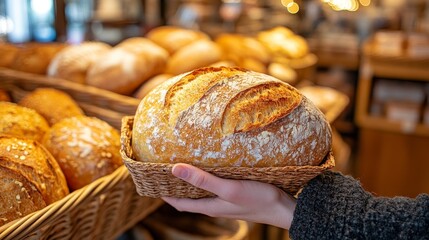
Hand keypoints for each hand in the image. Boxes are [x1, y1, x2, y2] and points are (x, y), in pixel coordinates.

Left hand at [162, 163, 296, 228]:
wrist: (284, 208)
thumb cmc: (257, 199)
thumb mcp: (228, 188)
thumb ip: (202, 180)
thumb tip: (174, 169)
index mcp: (210, 207)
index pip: (180, 203)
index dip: (165, 194)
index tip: (153, 181)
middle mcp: (216, 206)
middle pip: (189, 198)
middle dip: (177, 187)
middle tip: (167, 170)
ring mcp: (227, 201)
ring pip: (203, 193)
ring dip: (192, 183)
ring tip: (186, 166)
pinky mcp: (237, 195)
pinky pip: (216, 188)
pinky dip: (208, 180)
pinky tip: (213, 169)